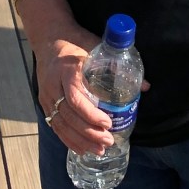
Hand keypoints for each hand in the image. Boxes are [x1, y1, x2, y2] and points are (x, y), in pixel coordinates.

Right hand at [34, 26, 115, 153]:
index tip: (108, 122)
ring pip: (61, 124)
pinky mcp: (44, 103)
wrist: (49, 38)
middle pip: (69, 116)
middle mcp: (53, 85)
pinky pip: (55, 125)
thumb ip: (117, 66)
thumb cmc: (76, 41)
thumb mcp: (96, 47)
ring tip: (99, 150)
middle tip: (108, 141)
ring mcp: (47, 96)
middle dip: (89, 132)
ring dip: (80, 140)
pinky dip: (68, 139)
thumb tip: (144, 87)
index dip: (91, 114)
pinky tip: (81, 148)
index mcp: (67, 70)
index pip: (75, 98)